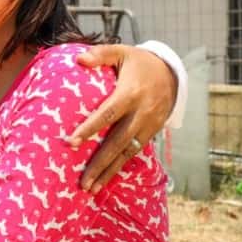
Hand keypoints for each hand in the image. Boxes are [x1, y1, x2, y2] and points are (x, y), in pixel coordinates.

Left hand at [68, 44, 176, 192]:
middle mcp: (141, 113)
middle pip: (118, 142)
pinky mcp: (151, 133)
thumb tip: (79, 59)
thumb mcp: (121, 52)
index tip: (70, 142)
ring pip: (127, 153)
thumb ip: (100, 54)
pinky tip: (105, 179)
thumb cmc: (138, 62)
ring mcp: (149, 125)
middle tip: (82, 182)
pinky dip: (120, 167)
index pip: (107, 114)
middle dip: (100, 163)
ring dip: (109, 172)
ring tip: (91, 189)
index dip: (89, 128)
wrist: (172, 73)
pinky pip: (134, 153)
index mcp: (131, 93)